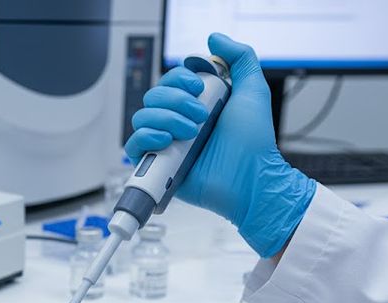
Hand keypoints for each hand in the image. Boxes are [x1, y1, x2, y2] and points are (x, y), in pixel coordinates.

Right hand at [124, 33, 316, 257]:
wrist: (250, 178)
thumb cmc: (253, 142)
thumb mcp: (253, 90)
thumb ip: (240, 58)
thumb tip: (214, 38)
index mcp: (195, 104)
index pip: (169, 81)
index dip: (178, 80)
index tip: (197, 87)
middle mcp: (177, 122)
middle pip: (152, 96)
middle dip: (175, 101)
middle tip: (201, 115)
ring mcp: (166, 143)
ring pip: (141, 117)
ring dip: (165, 119)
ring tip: (190, 133)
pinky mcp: (157, 165)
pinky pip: (133, 145)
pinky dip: (146, 137)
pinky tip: (167, 140)